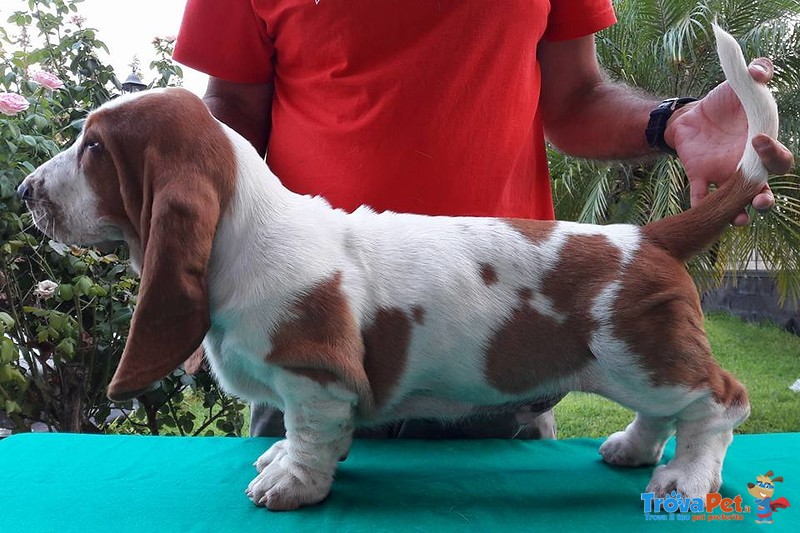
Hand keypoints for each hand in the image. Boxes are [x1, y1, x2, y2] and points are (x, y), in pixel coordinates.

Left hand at [665, 58, 793, 225]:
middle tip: (762, 201)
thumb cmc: (725, 102)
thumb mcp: (741, 83)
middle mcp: (747, 166)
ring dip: (739, 213)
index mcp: (763, 147)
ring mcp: (724, 175)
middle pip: (762, 189)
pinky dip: (700, 205)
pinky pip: (701, 197)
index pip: (778, 159)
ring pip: (736, 201)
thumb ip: (757, 73)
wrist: (691, 113)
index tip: (758, 139)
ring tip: (740, 220)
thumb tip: (759, 70)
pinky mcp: (700, 177)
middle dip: (764, 198)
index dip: (773, 153)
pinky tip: (698, 212)